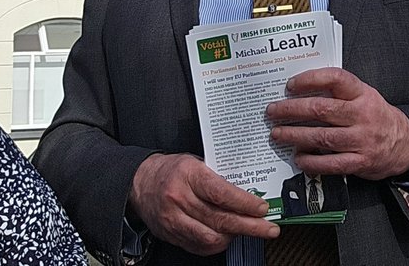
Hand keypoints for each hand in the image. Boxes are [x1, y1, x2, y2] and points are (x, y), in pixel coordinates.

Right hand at [129, 152, 276, 255]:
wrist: (139, 182)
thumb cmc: (171, 169)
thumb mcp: (195, 162)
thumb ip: (218, 178)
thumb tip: (248, 193)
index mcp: (188, 174)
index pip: (221, 193)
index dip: (245, 203)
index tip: (262, 208)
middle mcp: (180, 198)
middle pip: (220, 219)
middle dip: (250, 226)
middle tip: (269, 228)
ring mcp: (174, 220)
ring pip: (211, 237)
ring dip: (235, 237)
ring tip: (249, 230)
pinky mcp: (171, 235)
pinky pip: (200, 246)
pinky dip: (218, 244)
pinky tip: (228, 237)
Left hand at [266, 68, 408, 180]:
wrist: (404, 144)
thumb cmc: (376, 116)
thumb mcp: (363, 95)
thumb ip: (338, 91)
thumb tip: (300, 89)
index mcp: (362, 93)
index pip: (335, 79)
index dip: (311, 79)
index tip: (290, 85)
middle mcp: (362, 115)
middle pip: (322, 109)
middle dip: (292, 110)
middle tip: (273, 111)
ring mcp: (362, 140)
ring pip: (322, 137)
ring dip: (295, 136)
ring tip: (277, 134)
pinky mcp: (360, 162)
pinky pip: (331, 163)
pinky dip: (312, 161)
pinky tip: (298, 158)